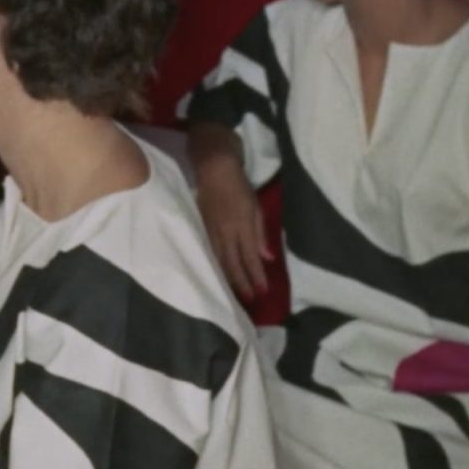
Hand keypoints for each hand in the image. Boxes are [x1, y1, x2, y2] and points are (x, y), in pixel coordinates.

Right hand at [195, 157, 272, 299]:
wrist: (213, 168)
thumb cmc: (238, 185)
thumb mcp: (255, 206)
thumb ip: (260, 233)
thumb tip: (267, 257)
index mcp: (241, 226)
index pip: (250, 257)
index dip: (256, 276)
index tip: (263, 291)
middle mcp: (225, 233)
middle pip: (232, 264)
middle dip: (241, 283)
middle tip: (249, 300)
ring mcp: (210, 232)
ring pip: (218, 261)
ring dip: (227, 279)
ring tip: (234, 294)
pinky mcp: (200, 229)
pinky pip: (208, 253)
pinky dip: (214, 267)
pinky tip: (217, 276)